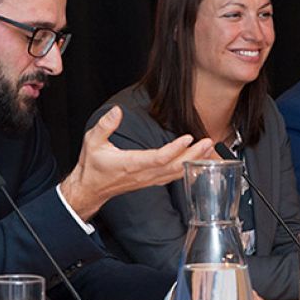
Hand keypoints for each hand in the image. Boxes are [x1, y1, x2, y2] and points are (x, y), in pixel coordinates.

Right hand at [60, 105, 213, 219]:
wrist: (91, 188)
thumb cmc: (93, 166)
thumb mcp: (93, 141)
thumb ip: (105, 125)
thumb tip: (117, 111)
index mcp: (131, 164)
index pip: (159, 158)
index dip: (175, 148)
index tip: (188, 137)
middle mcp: (143, 174)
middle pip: (174, 166)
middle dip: (194, 154)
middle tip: (208, 142)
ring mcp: (148, 180)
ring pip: (176, 173)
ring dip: (194, 161)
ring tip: (208, 148)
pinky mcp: (150, 181)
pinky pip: (172, 177)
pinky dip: (187, 169)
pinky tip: (197, 162)